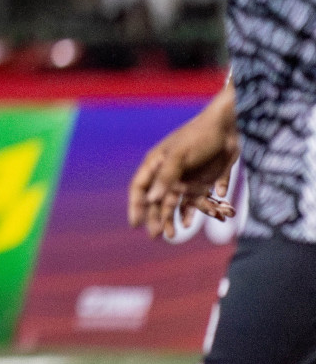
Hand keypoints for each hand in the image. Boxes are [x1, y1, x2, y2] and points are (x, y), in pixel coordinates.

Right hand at [128, 101, 239, 238]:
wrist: (229, 127)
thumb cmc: (198, 137)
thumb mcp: (179, 156)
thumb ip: (165, 178)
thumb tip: (150, 200)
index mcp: (157, 164)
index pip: (140, 188)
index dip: (135, 206)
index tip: (135, 224)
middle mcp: (169, 173)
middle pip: (159, 200)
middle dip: (156, 218)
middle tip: (157, 236)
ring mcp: (187, 177)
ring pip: (179, 203)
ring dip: (177, 217)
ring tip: (176, 233)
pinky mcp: (205, 180)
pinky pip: (200, 200)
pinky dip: (201, 210)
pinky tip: (200, 219)